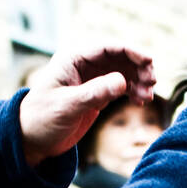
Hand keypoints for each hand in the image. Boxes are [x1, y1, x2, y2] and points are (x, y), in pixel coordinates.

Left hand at [20, 46, 157, 167]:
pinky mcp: (96, 95)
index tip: (149, 62)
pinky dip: (133, 92)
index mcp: (73, 60)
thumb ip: (95, 93)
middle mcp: (84, 66)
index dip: (131, 52)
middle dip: (139, 68)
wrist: (33, 139)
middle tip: (152, 83)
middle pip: (119, 58)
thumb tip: (123, 82)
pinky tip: (141, 101)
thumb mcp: (68, 106)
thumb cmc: (43, 119)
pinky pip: (121, 87)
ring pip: (123, 73)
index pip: (107, 48)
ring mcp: (92, 80)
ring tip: (148, 96)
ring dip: (139, 81)